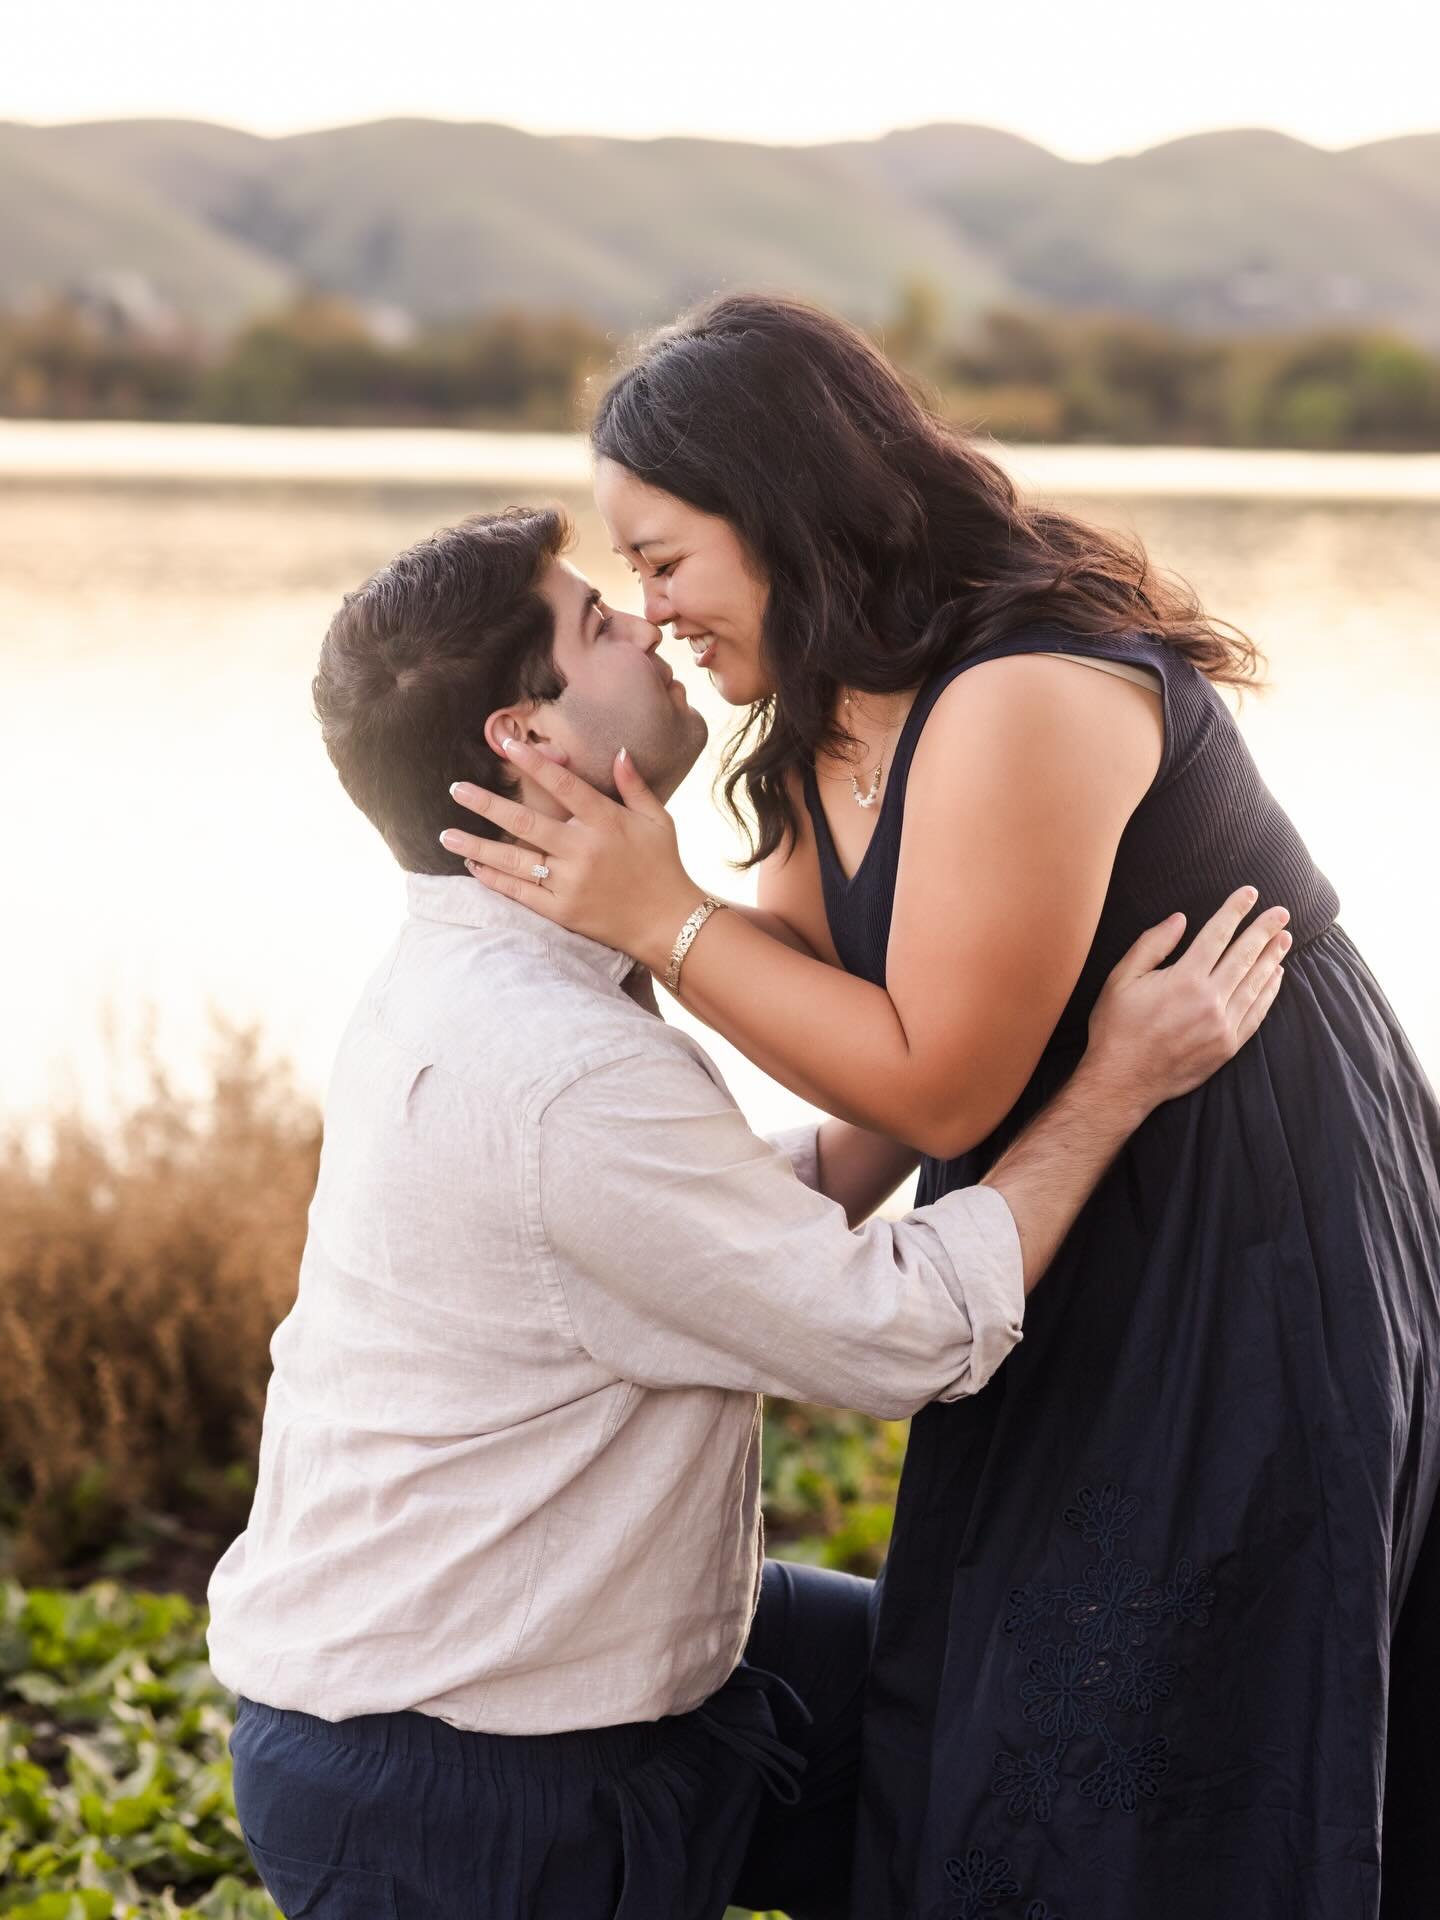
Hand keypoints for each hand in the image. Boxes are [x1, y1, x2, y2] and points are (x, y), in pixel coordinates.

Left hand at [439, 740, 705, 969]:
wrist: (670, 922)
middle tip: (456, 789)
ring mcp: (570, 882)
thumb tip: (618, 751)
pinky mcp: (562, 910)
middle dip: (486, 804)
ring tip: (446, 834)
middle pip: (526, 823)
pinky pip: (520, 892)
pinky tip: (473, 866)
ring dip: (477, 845)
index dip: (533, 764)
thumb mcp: (658, 820)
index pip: (563, 786)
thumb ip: (634, 786)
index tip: (505, 744)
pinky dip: (494, 879)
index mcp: (606, 822)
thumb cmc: (664, 867)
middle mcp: (583, 849)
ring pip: (514, 860)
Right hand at [1083, 887, 1290, 1117]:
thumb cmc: (1116, 1028)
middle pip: (1244, 956)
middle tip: (1282, 913)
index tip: (1249, 893)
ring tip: (1285, 939)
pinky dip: (1269, 993)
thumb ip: (1151, 945)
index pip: (1217, 935)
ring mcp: (1222, 1025)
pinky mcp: (1228, 1046)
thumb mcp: (1121, 979)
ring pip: (1256, 984)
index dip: (1235, 911)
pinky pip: (1256, 1013)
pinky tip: (1276, 977)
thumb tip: (1180, 919)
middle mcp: (1209, 1000)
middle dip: (1264, 930)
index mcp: (1183, 979)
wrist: (1123, 1080)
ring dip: (1272, 958)